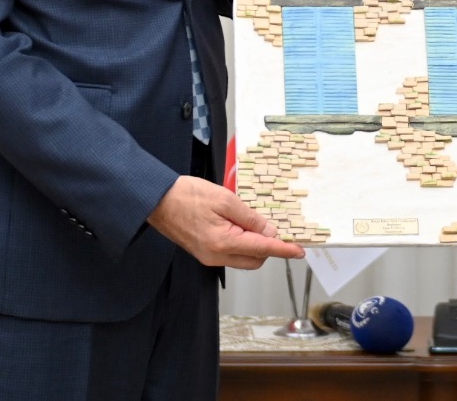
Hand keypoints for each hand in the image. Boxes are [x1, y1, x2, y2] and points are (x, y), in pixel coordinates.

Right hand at [147, 175, 305, 268]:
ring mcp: (209, 256)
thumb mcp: (225, 199)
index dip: (284, 250)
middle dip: (269, 247)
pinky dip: (242, 243)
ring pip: (243, 258)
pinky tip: (241, 225)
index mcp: (223, 243)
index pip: (263, 250)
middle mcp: (216, 256)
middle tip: (275, 226)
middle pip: (255, 259)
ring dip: (255, 245)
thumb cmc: (186, 196)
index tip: (299, 251)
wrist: (157, 200)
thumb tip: (269, 232)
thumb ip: (250, 217)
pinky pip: (231, 253)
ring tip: (253, 222)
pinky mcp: (204, 253)